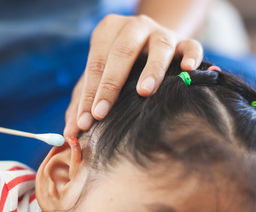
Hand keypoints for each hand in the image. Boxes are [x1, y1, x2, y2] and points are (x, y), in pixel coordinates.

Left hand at [64, 14, 202, 136]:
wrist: (149, 45)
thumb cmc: (117, 68)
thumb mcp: (96, 80)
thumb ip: (81, 103)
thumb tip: (69, 134)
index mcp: (108, 32)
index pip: (95, 64)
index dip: (88, 95)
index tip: (83, 123)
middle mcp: (135, 27)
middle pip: (121, 52)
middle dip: (109, 85)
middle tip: (101, 114)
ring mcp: (162, 33)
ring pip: (159, 46)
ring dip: (151, 69)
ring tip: (144, 92)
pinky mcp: (185, 41)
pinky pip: (192, 45)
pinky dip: (191, 56)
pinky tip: (187, 70)